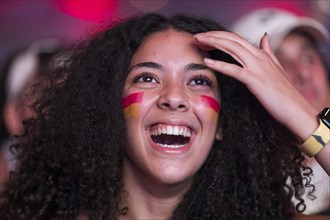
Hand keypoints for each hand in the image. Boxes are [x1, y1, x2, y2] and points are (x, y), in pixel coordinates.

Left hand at [194, 31, 317, 140]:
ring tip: (198, 41)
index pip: (237, 39)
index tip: (206, 38)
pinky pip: (235, 70)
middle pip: (233, 40)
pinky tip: (207, 62)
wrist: (296, 109)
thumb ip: (268, 51)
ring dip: (214, 43)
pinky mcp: (256, 81)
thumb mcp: (276, 67)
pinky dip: (220, 65)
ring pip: (233, 49)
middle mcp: (259, 57)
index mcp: (262, 54)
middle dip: (213, 36)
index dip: (220, 36)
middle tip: (197, 37)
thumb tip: (265, 36)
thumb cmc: (284, 92)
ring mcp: (258, 68)